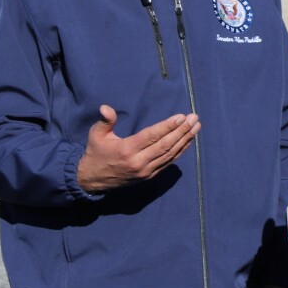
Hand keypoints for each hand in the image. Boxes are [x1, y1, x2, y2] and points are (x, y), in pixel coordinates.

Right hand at [77, 104, 200, 192]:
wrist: (92, 180)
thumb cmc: (96, 152)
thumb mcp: (96, 135)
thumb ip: (105, 121)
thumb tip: (106, 108)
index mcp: (126, 149)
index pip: (152, 136)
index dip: (168, 126)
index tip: (181, 117)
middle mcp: (138, 162)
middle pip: (165, 145)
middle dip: (182, 131)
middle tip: (194, 119)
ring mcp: (145, 171)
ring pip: (170, 154)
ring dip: (185, 140)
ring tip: (196, 127)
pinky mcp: (149, 176)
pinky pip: (168, 162)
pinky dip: (180, 151)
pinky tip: (188, 141)